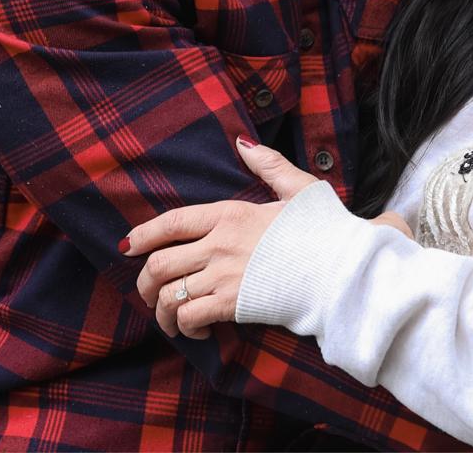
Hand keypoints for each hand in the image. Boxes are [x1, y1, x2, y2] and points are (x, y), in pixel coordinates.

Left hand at [121, 138, 317, 338]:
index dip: (144, 235)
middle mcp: (219, 243)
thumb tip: (242, 143)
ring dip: (161, 311)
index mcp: (230, 213)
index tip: (128, 246)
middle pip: (160, 263)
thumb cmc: (325, 229)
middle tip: (146, 292)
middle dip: (144, 282)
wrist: (344, 268)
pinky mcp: (234, 303)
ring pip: (169, 294)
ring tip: (167, 318)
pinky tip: (195, 329)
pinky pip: (190, 316)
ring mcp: (224, 274)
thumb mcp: (298, 188)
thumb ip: (268, 165)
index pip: (172, 222)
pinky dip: (185, 326)